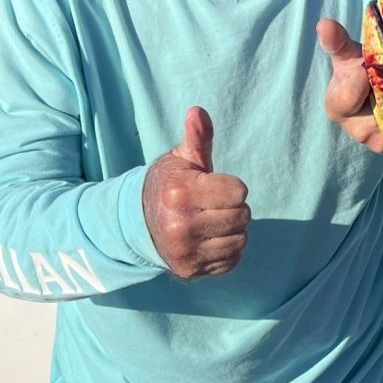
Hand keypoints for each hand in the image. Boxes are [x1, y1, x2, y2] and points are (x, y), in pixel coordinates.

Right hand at [143, 106, 250, 278]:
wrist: (139, 223)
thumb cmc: (171, 184)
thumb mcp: (182, 159)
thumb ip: (197, 138)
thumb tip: (198, 111)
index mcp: (180, 193)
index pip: (239, 192)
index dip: (231, 187)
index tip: (213, 186)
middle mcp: (180, 225)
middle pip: (243, 216)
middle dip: (233, 208)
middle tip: (212, 205)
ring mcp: (184, 252)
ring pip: (241, 239)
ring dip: (233, 230)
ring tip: (211, 221)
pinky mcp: (189, 270)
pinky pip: (232, 260)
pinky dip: (227, 250)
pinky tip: (209, 239)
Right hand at [317, 18, 382, 153]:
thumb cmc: (361, 69)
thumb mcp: (349, 54)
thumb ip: (338, 42)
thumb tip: (324, 24)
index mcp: (337, 107)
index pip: (346, 99)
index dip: (359, 81)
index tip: (365, 68)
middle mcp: (358, 131)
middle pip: (377, 113)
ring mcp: (380, 143)